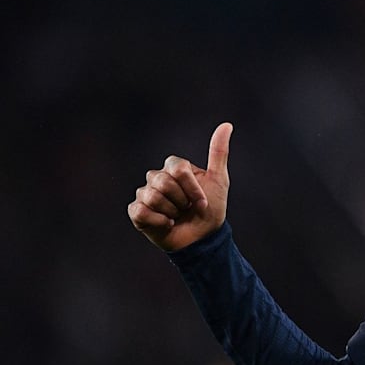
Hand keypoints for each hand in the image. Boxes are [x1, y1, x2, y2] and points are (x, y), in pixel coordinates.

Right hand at [128, 122, 232, 250]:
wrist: (203, 239)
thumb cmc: (211, 209)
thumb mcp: (219, 180)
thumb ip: (218, 153)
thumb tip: (227, 125)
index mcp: (174, 167)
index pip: (177, 168)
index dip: (192, 188)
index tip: (202, 201)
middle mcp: (157, 177)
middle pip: (163, 182)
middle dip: (182, 201)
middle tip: (188, 209)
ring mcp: (145, 194)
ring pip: (152, 196)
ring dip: (172, 212)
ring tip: (177, 216)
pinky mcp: (137, 212)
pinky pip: (140, 210)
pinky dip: (158, 221)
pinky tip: (167, 224)